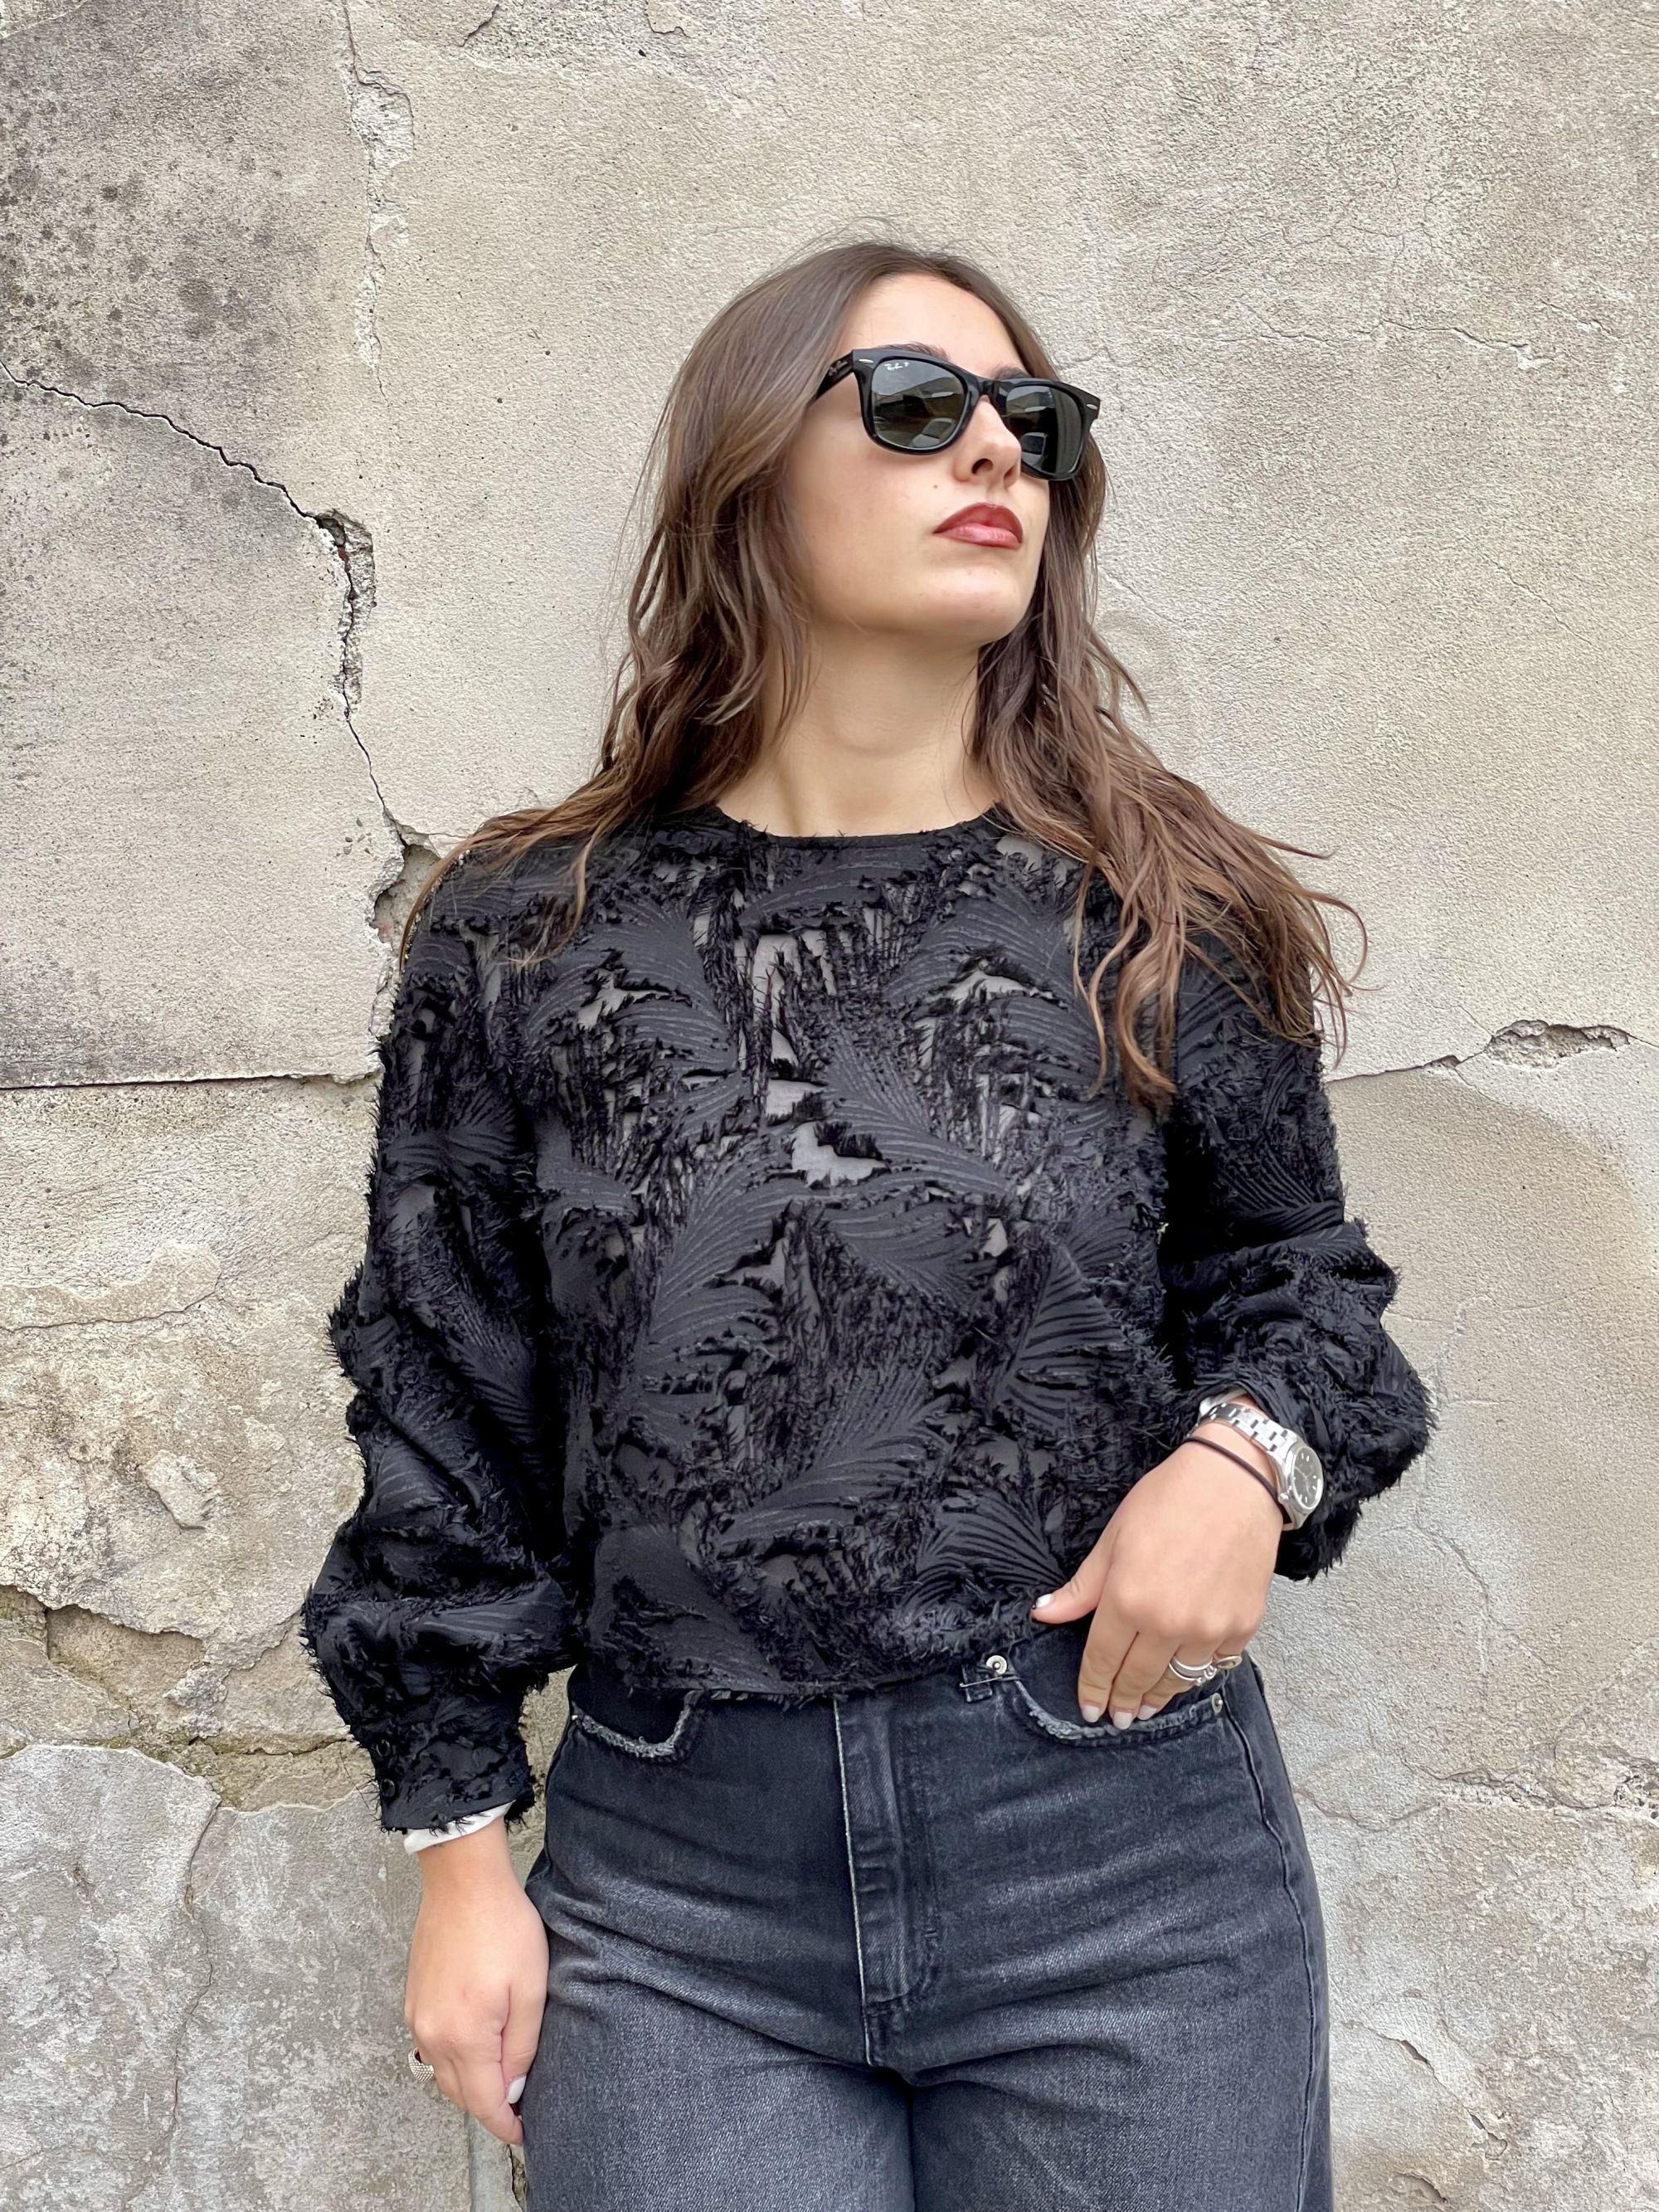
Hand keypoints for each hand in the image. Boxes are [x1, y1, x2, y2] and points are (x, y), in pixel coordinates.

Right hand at [405, 1822, 547, 2146]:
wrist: (463, 1880)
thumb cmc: (503, 1926)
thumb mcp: (530, 1989)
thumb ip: (521, 2047)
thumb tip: (511, 2089)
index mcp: (464, 2037)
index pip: (483, 2102)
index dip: (504, 2125)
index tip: (523, 2132)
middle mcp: (432, 2034)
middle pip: (459, 2093)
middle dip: (487, 2106)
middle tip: (518, 2105)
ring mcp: (418, 2016)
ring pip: (442, 2072)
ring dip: (469, 2082)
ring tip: (501, 2074)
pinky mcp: (414, 1999)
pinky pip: (432, 2045)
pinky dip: (454, 2056)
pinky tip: (477, 2042)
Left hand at [1028, 1416, 1284, 1727]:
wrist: (1236, 1481)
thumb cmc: (1169, 1500)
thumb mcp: (1114, 1539)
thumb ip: (1081, 1588)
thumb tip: (1044, 1614)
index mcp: (1128, 1599)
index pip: (1102, 1660)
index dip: (1093, 1688)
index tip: (1089, 1708)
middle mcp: (1169, 1622)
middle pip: (1138, 1678)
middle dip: (1124, 1701)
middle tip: (1117, 1717)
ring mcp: (1209, 1628)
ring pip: (1178, 1680)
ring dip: (1159, 1695)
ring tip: (1147, 1705)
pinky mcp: (1242, 1626)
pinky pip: (1214, 1665)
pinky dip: (1197, 1673)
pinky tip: (1185, 1676)